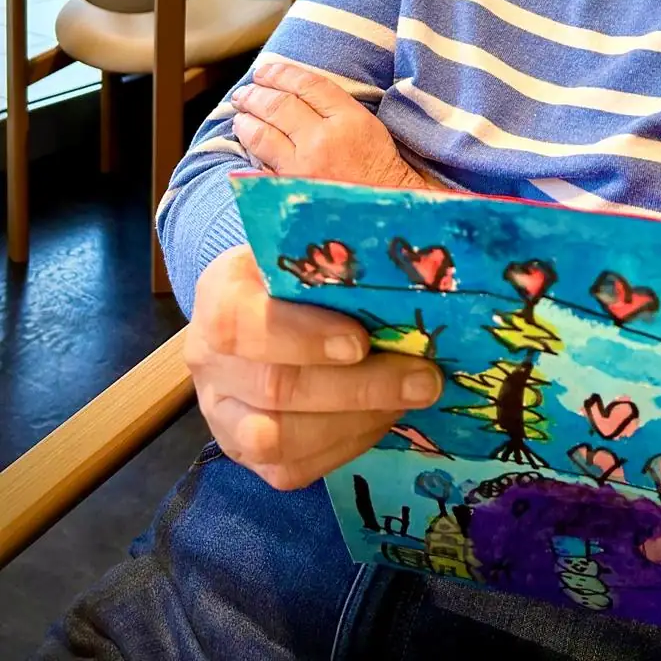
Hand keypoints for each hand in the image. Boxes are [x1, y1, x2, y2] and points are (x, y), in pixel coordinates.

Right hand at [185, 246, 441, 490]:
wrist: (268, 306)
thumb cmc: (301, 265)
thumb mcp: (311, 235)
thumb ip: (341, 228)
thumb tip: (411, 218)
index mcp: (219, 293)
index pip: (241, 323)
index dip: (301, 336)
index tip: (360, 341)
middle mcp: (207, 359)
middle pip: (275, 388)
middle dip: (358, 387)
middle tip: (425, 377)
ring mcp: (222, 413)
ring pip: (279, 438)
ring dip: (357, 420)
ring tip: (413, 395)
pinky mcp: (245, 455)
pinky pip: (292, 470)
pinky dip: (347, 446)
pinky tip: (385, 417)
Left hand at [231, 60, 441, 189]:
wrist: (387, 213)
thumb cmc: (379, 169)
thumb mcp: (368, 127)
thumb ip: (336, 108)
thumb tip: (295, 92)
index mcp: (349, 119)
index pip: (307, 84)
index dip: (281, 73)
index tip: (266, 70)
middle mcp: (324, 140)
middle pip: (279, 105)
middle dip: (256, 94)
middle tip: (245, 92)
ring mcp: (303, 168)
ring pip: (263, 134)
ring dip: (246, 120)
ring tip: (240, 114)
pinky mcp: (291, 191)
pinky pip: (261, 165)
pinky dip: (250, 151)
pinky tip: (246, 143)